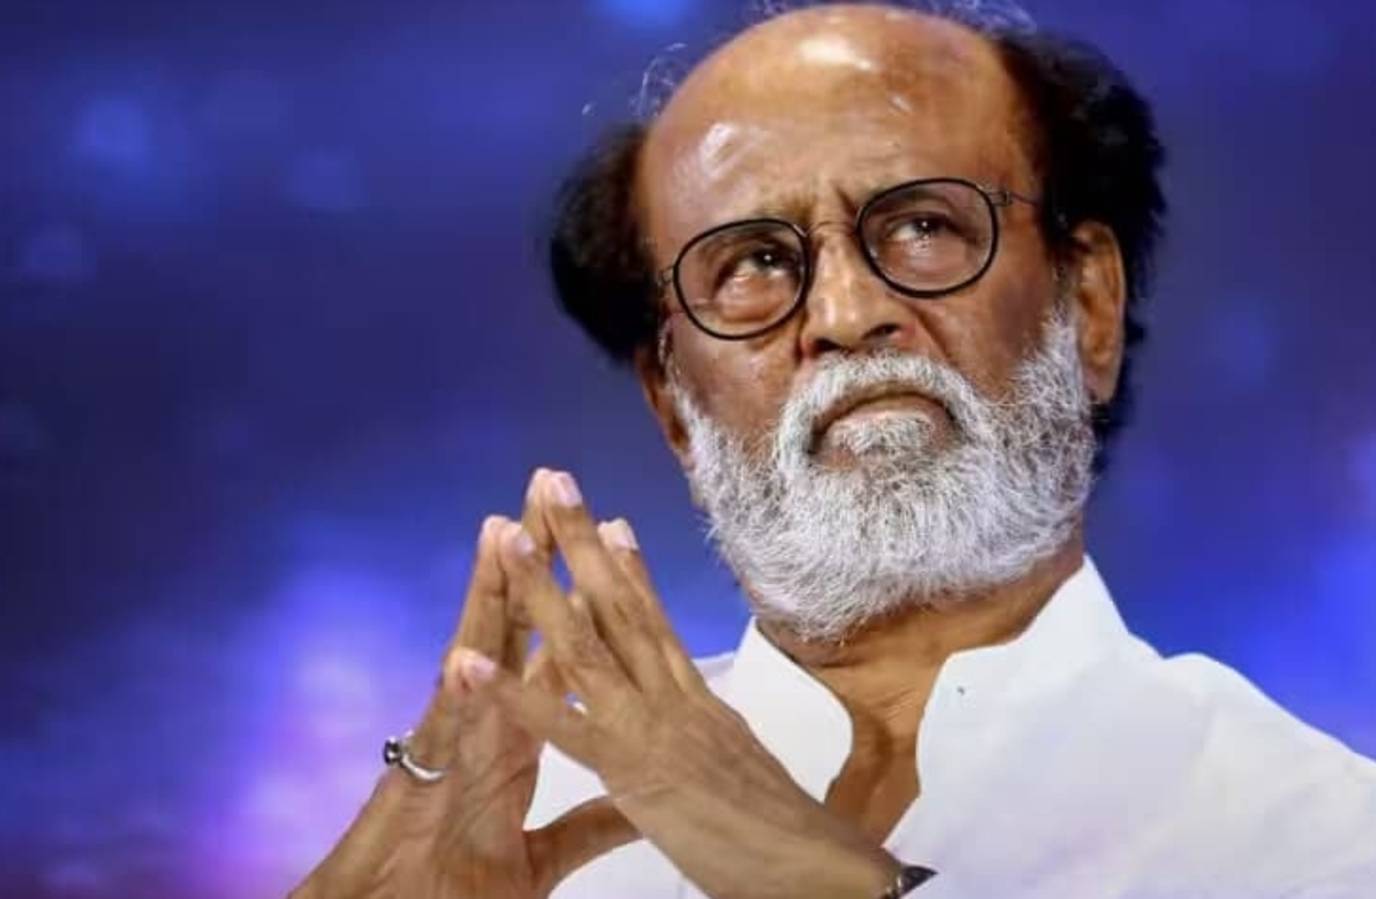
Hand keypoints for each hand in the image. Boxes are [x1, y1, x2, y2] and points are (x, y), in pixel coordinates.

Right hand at [290, 483, 638, 898]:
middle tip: (552, 492)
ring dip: (486, 600)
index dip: (581, 596)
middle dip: (534, 560)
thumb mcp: (543, 852)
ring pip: (472, 660)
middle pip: (514, 629)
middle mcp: (487, 725)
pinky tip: (463, 656)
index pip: (555, 649)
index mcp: (518, 736)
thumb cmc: (458, 885)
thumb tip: (634, 801)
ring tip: (501, 533)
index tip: (608, 539)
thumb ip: (590, 821)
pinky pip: (441, 741)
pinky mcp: (424, 788)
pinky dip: (454, 700)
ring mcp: (454, 747)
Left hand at [457, 469, 902, 898]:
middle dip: (584, 544)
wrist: (811, 864)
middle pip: (621, 608)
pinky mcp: (631, 769)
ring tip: (509, 535)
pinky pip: (562, 727)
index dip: (632, 571)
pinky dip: (513, 695)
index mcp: (698, 702)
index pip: (658, 623)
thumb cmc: (784, 831)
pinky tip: (472, 663)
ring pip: (588, 645)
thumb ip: (711, 735)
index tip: (613, 522)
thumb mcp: (741, 769)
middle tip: (553, 483)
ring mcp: (652, 726)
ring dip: (542, 588)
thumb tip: (705, 710)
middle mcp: (675, 697)